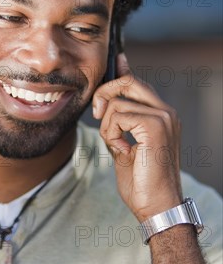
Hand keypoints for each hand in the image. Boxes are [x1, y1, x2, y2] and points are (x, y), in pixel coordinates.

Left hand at [92, 53, 182, 221]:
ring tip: (117, 147)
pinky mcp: (156, 126)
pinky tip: (123, 151)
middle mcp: (165, 112)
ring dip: (106, 127)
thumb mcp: (123, 144)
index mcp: (160, 115)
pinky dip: (111, 134)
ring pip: (117, 103)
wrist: (155, 205)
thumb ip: (117, 122)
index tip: (117, 58)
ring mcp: (163, 117)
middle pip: (127, 81)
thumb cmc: (139, 180)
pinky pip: (118, 116)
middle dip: (103, 94)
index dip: (122, 70)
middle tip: (97, 115)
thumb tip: (106, 104)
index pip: (137, 83)